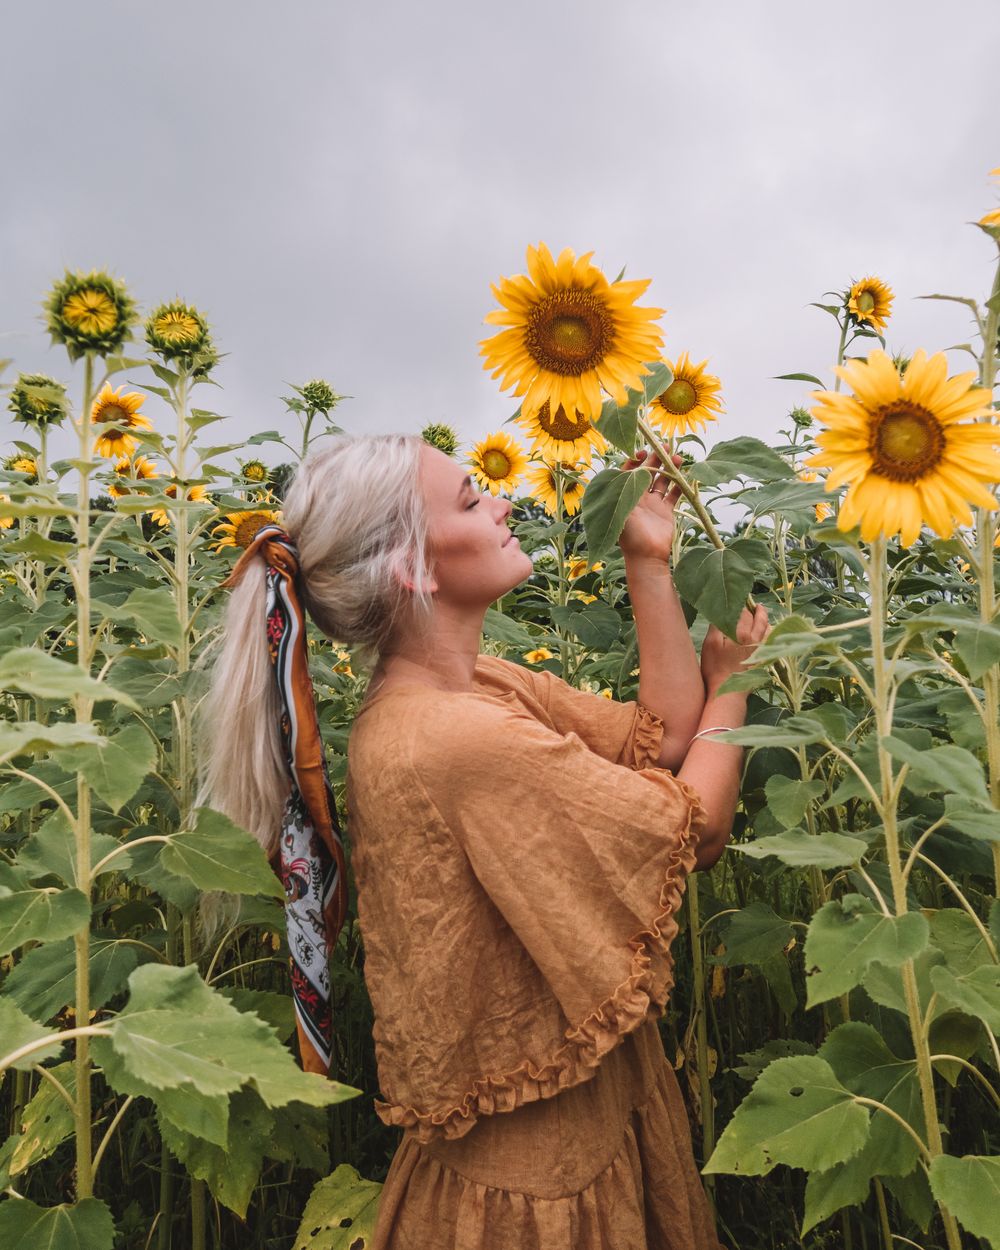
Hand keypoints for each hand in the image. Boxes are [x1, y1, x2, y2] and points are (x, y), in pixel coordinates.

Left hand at [618, 448, 682, 562]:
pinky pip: (674, 494)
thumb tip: (625, 472)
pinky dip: (680, 485)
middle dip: (655, 458)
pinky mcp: (666, 512)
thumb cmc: (630, 537)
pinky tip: (686, 475)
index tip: (644, 451)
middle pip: (647, 472)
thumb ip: (624, 493)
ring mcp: (653, 504)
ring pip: (662, 480)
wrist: (646, 557)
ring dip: (670, 469)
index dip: (636, 460)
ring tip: (678, 457)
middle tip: (665, 446)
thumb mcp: (622, 513)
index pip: (629, 472)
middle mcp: (638, 497)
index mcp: (625, 496)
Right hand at [700, 604, 769, 692]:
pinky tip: (767, 630)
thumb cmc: (715, 668)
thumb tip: (722, 612)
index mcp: (742, 633)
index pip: (742, 612)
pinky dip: (769, 631)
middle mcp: (755, 639)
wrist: (727, 692)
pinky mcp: (763, 658)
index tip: (736, 598)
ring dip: (763, 618)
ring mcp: (761, 649)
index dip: (739, 604)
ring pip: (767, 628)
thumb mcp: (710, 644)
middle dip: (752, 608)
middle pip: (756, 618)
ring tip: (760, 611)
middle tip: (749, 601)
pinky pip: (770, 640)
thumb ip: (717, 625)